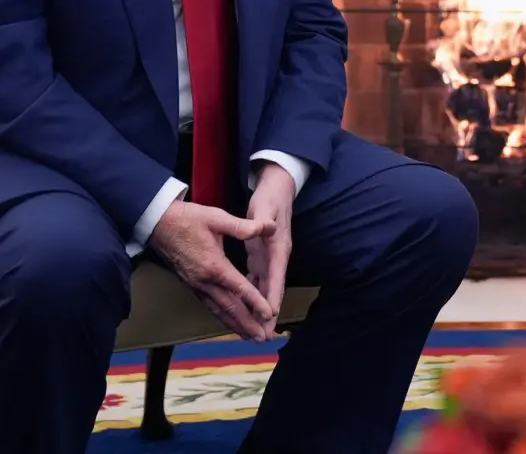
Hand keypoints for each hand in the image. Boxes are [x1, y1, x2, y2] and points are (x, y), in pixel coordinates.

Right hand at [150, 201, 277, 341]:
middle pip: (228, 307)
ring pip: (218, 310)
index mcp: (214, 265)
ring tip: (249, 336)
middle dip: (246, 324)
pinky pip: (209, 305)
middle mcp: (204, 281)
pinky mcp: (191, 284)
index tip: (269, 314)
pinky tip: (229, 320)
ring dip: (234, 324)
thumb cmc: (187, 219)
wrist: (157, 223)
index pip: (239, 288)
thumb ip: (242, 226)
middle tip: (262, 338)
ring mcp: (196, 285)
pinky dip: (221, 316)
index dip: (255, 302)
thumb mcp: (216, 218)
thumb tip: (268, 227)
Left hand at [246, 163, 295, 335]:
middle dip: (269, 314)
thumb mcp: (265, 207)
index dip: (272, 296)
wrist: (277, 189)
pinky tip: (247, 310)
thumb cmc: (270, 198)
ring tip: (257, 332)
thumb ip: (263, 220)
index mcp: (278, 248)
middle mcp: (277, 258)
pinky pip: (258, 282)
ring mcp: (270, 259)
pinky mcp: (262, 258)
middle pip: (273, 290)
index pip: (276, 276)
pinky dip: (254, 297)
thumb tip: (267, 228)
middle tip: (264, 336)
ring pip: (266, 289)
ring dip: (261, 311)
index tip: (269, 315)